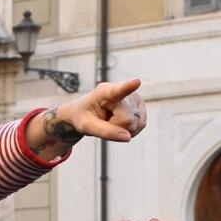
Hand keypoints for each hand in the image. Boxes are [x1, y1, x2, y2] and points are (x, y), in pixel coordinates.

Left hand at [25, 79, 145, 159]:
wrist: (83, 113)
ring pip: (136, 124)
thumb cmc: (79, 116)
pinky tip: (121, 125)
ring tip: (109, 121)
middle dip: (116, 127)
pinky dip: (132, 131)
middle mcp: (121, 91)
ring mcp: (134, 97)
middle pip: (127, 120)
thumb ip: (105, 132)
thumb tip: (127, 138)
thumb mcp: (85, 126)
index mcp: (104, 92)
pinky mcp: (141, 105)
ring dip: (124, 130)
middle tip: (103, 121)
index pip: (117, 90)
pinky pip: (142, 125)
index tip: (136, 82)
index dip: (127, 87)